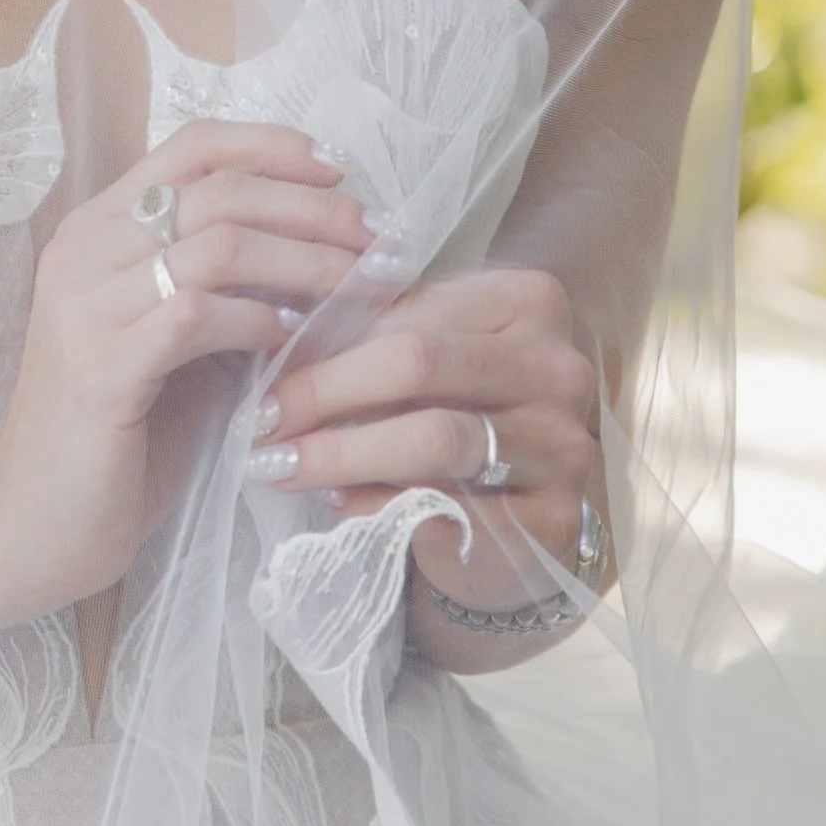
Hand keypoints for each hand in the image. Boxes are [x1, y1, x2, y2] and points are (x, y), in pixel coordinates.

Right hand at [0, 123, 372, 631]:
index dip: (273, 147)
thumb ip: (226, 289)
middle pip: (219, 190)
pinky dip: (258, 318)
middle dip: (314, 208)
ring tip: (357, 284)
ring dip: (304, 260)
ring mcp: (85, 306)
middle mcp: (83, 250)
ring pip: (218, 244)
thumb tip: (326, 253)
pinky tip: (294, 337)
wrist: (35, 526)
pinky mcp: (100, 367)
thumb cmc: (117, 438)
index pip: (191, 147)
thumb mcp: (174, 342)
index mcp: (97, 230)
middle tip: (376, 238)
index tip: (341, 172)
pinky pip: (198, 315)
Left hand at [246, 267, 598, 616]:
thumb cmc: (456, 418)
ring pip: (434, 436)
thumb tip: (281, 327)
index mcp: (530, 299)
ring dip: (339, 452)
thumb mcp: (426, 359)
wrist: (515, 525)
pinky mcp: (553, 519)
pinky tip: (333, 503)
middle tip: (261, 420)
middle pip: (421, 361)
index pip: (413, 306)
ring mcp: (564, 445)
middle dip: (325, 390)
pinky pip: (448, 506)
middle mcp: (559, 366)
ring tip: (280, 464)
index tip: (265, 362)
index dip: (330, 335)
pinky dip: (376, 504)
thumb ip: (375, 334)